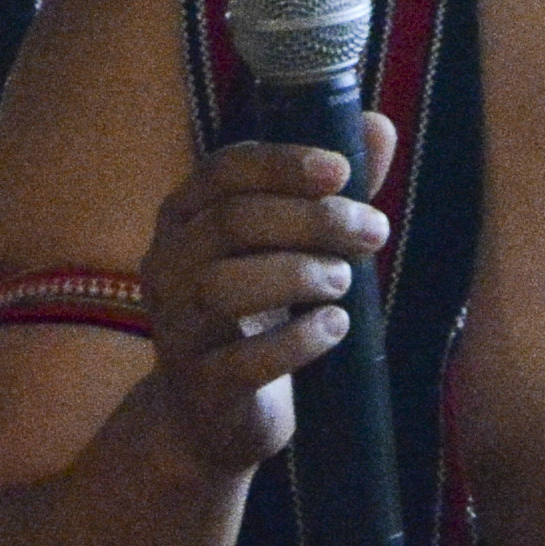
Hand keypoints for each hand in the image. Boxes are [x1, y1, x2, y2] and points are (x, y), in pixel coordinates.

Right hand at [133, 115, 396, 479]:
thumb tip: (377, 126)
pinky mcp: (201, 387)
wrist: (209, 419)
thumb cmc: (256, 318)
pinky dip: (299, 341)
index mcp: (184, 222)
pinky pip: (243, 361)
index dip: (281, 164)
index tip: (341, 171)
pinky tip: (335, 328)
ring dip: (299, 275)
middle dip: (311, 220)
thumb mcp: (286, 249)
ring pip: (225, 287)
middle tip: (372, 231)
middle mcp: (167, 268)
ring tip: (345, 281)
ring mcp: (177, 329)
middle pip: (231, 223)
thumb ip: (327, 192)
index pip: (221, 171)